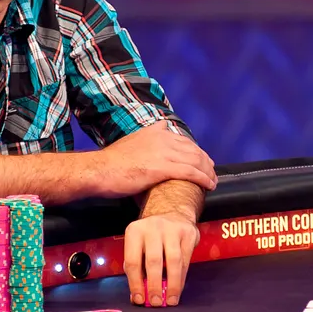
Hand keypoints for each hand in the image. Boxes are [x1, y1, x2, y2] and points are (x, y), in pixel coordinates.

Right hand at [88, 125, 216, 199]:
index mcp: (156, 132)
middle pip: (194, 150)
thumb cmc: (112, 161)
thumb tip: (162, 126)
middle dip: (206, 163)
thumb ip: (148, 135)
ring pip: (195, 160)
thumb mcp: (132, 140)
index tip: (202, 162)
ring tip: (213, 181)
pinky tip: (209, 185)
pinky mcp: (162, 168)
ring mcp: (163, 153)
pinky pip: (190, 172)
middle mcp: (163, 139)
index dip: (197, 152)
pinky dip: (203, 178)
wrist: (99, 170)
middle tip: (212, 173)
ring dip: (208, 172)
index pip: (185, 141)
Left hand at [124, 211, 199, 306]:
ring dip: (172, 284)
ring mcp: (172, 229)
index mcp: (134, 232)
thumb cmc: (151, 236)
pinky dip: (182, 277)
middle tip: (156, 302)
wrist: (172, 212)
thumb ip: (137, 268)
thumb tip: (138, 296)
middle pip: (153, 261)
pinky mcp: (188, 233)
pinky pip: (186, 260)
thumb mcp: (138, 246)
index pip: (133, 261)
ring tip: (170, 300)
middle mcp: (152, 228)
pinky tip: (178, 288)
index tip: (140, 299)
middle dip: (155, 284)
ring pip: (173, 261)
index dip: (135, 283)